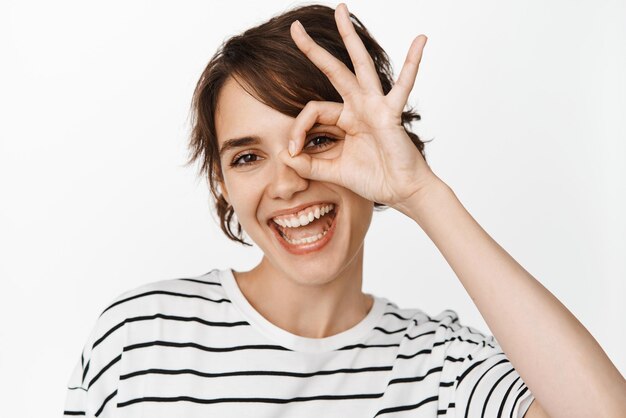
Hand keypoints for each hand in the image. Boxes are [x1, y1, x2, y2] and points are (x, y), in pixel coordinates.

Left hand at [280, 3, 437, 209]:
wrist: (400, 191)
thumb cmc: (373, 179)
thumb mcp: (332, 171)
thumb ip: (308, 164)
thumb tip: (283, 156)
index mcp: (344, 118)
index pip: (312, 110)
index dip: (296, 128)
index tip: (292, 151)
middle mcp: (358, 106)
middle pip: (333, 70)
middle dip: (313, 49)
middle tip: (295, 27)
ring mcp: (375, 106)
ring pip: (359, 66)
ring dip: (349, 38)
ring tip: (341, 10)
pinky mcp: (391, 113)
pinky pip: (403, 85)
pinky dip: (412, 63)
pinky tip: (420, 40)